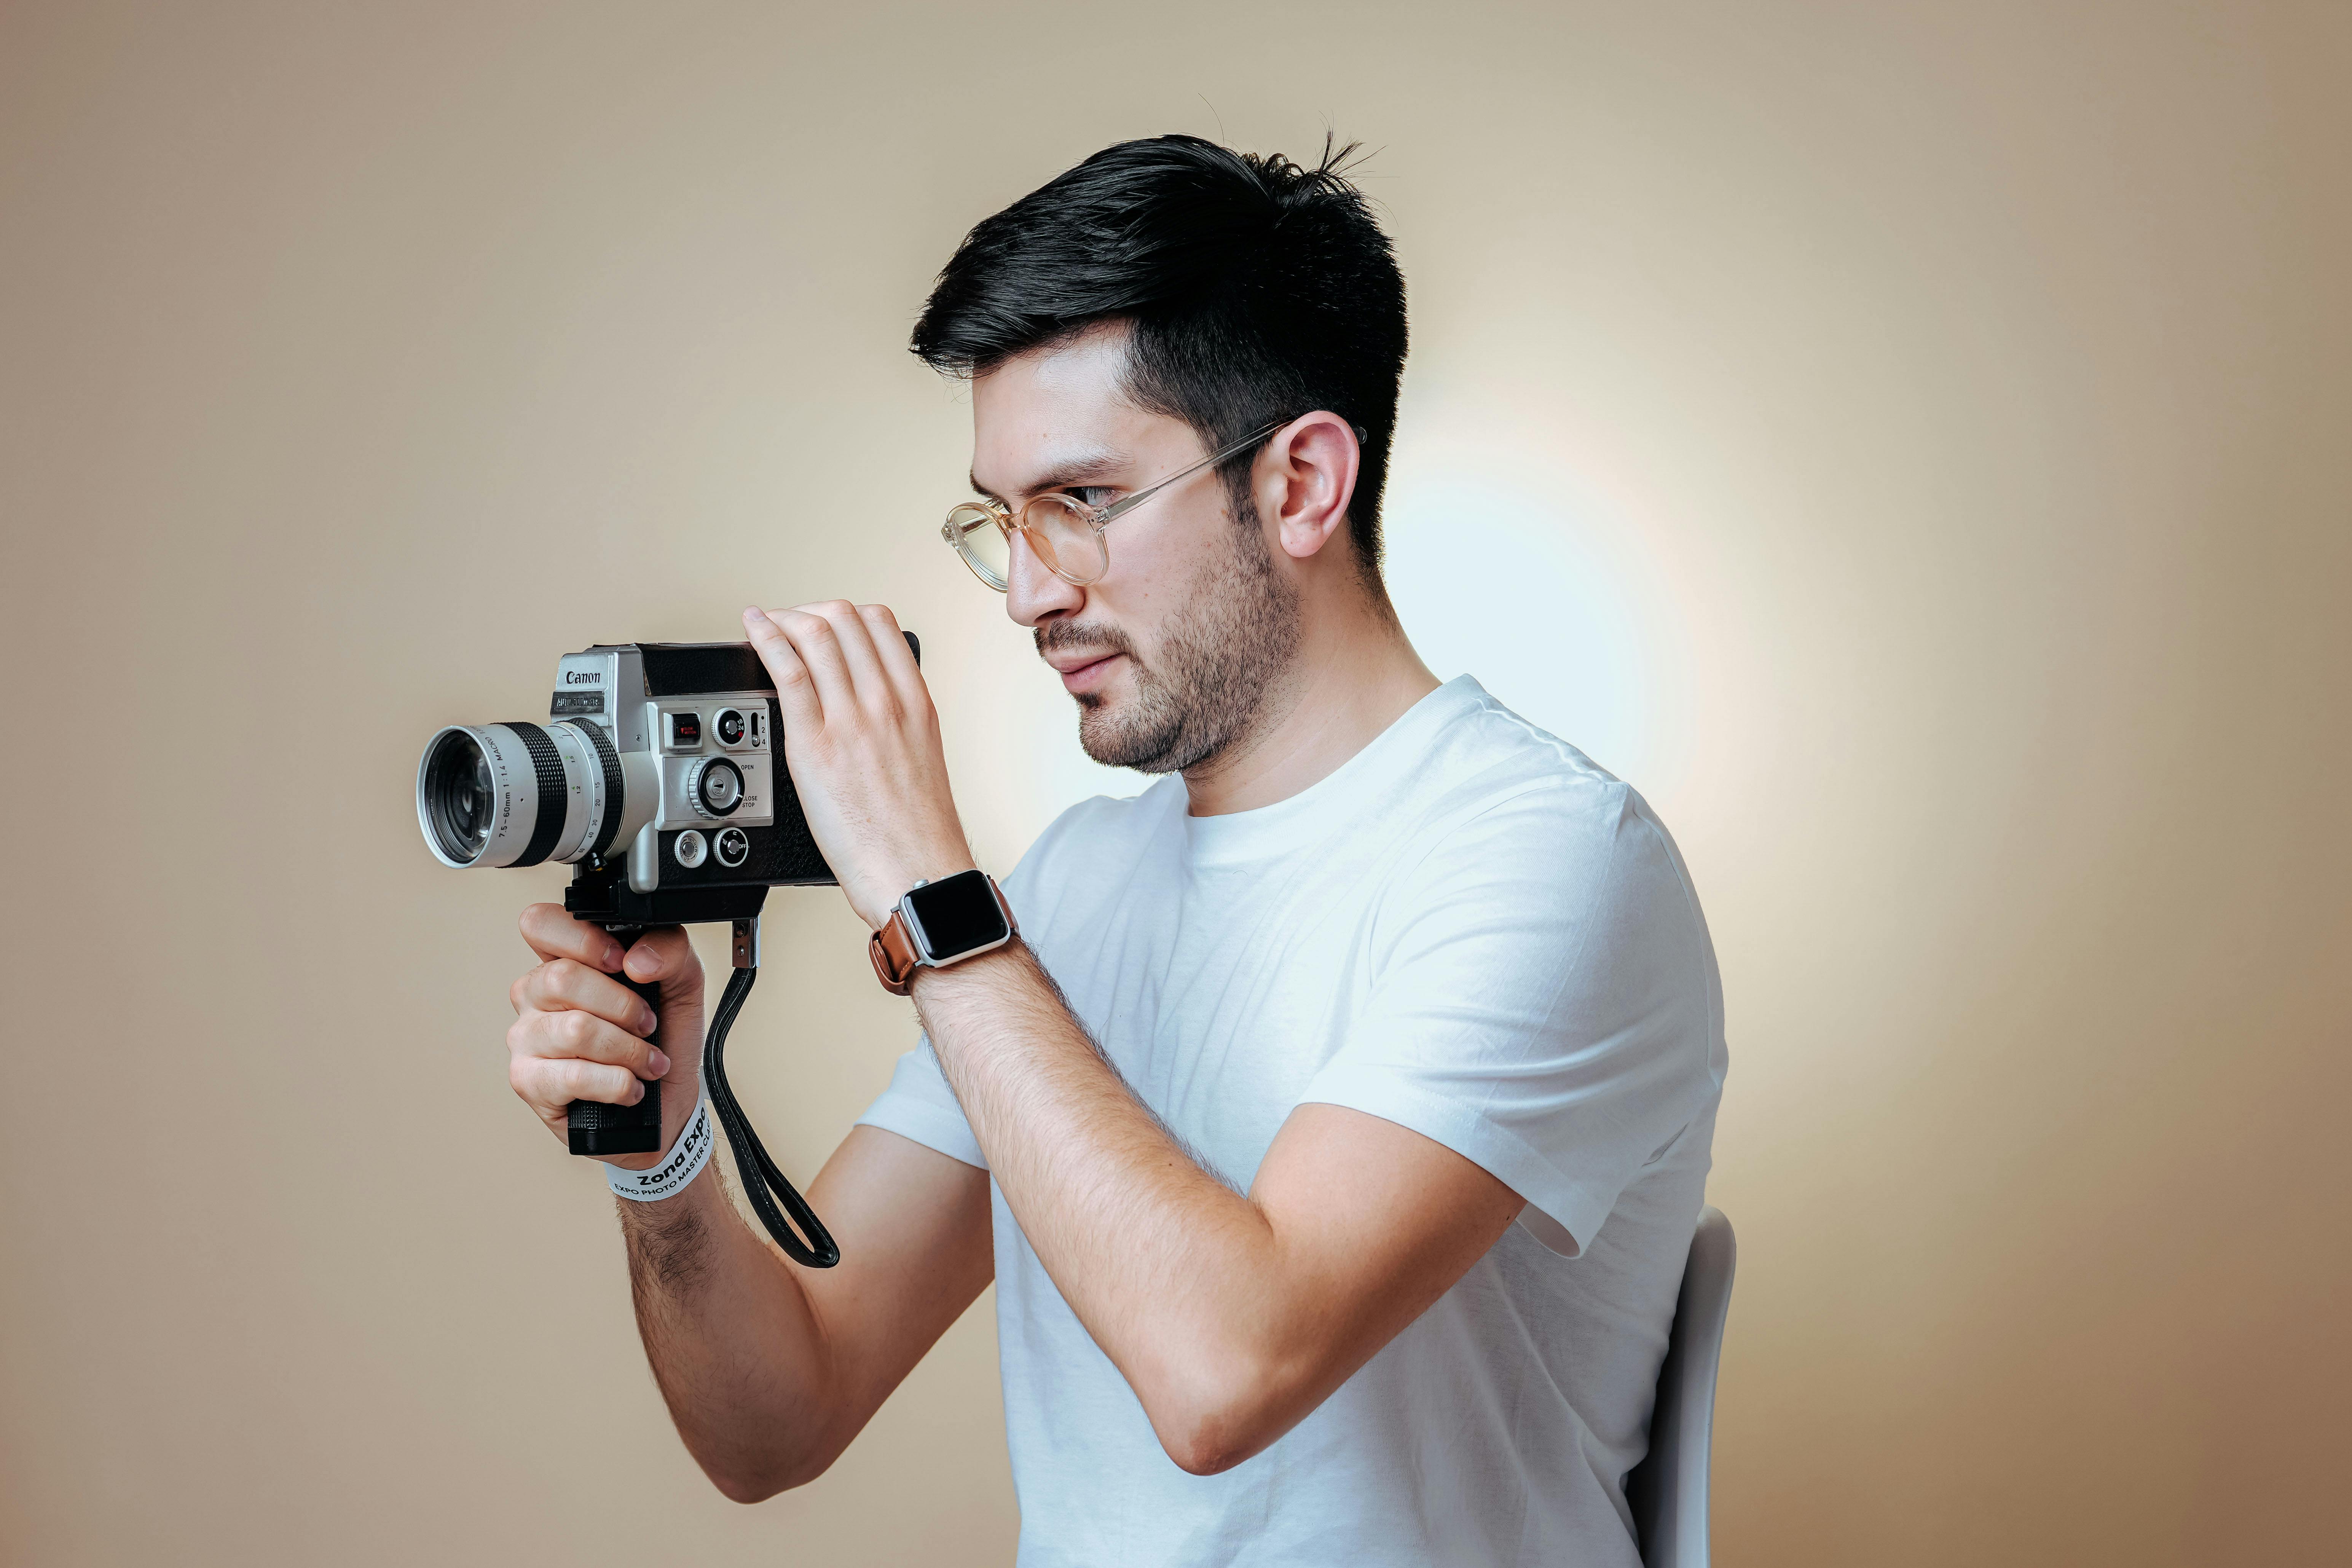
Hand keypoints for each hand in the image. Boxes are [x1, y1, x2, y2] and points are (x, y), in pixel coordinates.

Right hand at [506, 904, 704, 1168]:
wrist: (666, 1104)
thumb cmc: (663, 1038)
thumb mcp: (682, 982)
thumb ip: (669, 950)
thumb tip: (637, 960)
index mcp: (562, 959)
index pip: (540, 924)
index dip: (583, 939)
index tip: (624, 964)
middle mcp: (534, 995)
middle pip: (562, 978)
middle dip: (623, 1005)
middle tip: (647, 1023)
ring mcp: (525, 1038)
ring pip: (575, 1030)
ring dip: (628, 1049)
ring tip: (647, 1060)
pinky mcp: (528, 1081)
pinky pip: (574, 1075)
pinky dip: (617, 1083)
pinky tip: (629, 1087)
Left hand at [742, 601, 976, 928]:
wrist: (917, 876)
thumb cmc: (917, 834)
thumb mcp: (921, 759)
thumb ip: (896, 724)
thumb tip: (868, 707)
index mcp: (916, 703)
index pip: (880, 624)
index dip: (842, 612)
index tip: (822, 622)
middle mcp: (887, 702)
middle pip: (844, 618)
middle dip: (807, 610)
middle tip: (787, 624)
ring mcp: (852, 720)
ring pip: (816, 634)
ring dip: (783, 619)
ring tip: (765, 626)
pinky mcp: (815, 745)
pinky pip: (789, 671)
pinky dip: (766, 638)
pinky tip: (754, 631)